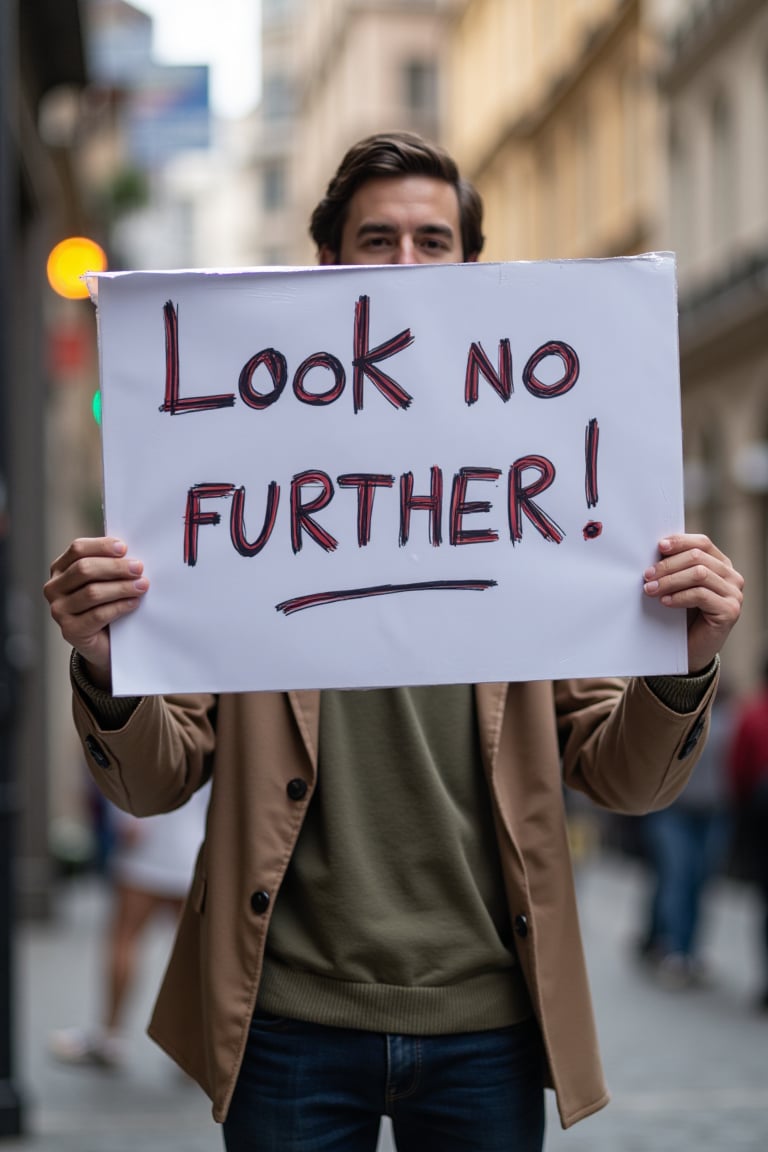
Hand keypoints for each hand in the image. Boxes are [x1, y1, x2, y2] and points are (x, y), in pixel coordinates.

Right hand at [44, 537, 148, 688]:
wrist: (104, 642)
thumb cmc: (106, 604)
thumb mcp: (105, 580)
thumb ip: (110, 565)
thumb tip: (130, 554)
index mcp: (60, 569)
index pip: (78, 549)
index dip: (101, 546)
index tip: (124, 548)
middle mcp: (54, 588)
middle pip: (84, 569)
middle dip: (115, 567)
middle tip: (138, 568)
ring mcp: (59, 610)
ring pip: (92, 592)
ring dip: (121, 587)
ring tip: (142, 586)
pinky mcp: (70, 630)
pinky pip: (98, 614)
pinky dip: (119, 606)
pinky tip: (134, 603)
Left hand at [643, 534, 743, 672]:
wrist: (691, 650)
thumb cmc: (683, 615)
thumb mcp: (680, 586)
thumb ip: (676, 568)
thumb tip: (656, 550)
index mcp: (721, 565)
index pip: (702, 543)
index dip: (680, 542)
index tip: (658, 547)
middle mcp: (732, 577)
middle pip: (698, 557)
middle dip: (668, 565)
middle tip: (647, 575)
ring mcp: (734, 594)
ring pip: (698, 574)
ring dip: (670, 580)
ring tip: (650, 589)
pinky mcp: (730, 611)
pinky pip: (700, 595)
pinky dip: (679, 596)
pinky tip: (665, 602)